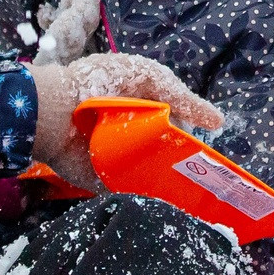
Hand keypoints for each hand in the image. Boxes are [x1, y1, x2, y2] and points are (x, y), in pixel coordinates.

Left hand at [29, 54, 225, 189]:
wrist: (55, 112)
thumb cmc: (101, 85)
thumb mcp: (149, 77)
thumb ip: (183, 98)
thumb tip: (218, 121)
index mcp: (139, 107)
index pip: (174, 124)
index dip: (189, 133)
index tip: (203, 145)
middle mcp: (131, 132)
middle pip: (166, 150)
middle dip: (181, 158)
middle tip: (199, 169)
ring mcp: (119, 157)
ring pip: (154, 172)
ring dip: (168, 177)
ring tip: (189, 188)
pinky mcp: (105, 178)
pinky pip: (134, 189)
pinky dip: (148, 193)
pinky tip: (166, 197)